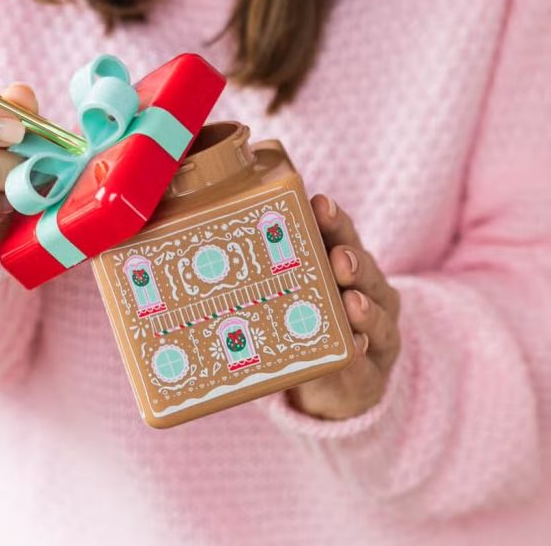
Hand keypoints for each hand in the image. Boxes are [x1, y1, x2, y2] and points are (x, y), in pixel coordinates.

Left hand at [285, 194, 400, 420]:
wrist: (337, 388)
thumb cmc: (304, 325)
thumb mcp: (290, 295)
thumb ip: (268, 271)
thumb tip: (214, 246)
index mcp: (344, 264)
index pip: (340, 235)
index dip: (332, 220)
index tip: (320, 203)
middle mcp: (369, 292)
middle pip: (364, 269)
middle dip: (352, 261)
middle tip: (339, 258)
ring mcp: (378, 333)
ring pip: (377, 315)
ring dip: (364, 308)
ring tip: (351, 303)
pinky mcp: (373, 373)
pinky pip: (367, 364)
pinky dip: (360, 356)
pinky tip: (355, 350)